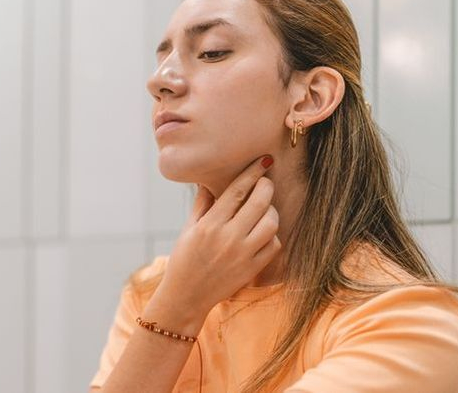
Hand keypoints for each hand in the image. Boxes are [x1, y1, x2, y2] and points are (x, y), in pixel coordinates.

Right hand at [147, 155, 280, 331]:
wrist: (186, 296)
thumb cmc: (184, 260)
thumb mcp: (188, 229)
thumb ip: (202, 204)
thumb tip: (209, 181)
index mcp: (210, 225)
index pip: (236, 191)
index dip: (252, 173)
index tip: (263, 161)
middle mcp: (228, 238)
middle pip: (259, 202)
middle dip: (266, 187)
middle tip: (265, 182)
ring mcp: (243, 254)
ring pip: (271, 223)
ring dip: (271, 211)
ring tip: (264, 209)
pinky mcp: (253, 269)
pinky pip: (274, 245)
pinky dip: (272, 235)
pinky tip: (263, 232)